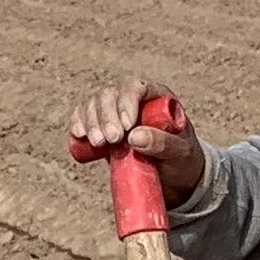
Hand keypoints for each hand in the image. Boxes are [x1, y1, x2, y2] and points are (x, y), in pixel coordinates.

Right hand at [65, 80, 205, 209]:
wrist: (173, 173)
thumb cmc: (181, 157)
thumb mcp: (180, 152)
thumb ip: (163, 143)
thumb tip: (135, 137)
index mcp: (155, 95)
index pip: (135, 87)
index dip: (127, 102)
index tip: (127, 126)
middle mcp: (132, 98)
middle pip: (109, 94)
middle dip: (106, 117)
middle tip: (112, 140)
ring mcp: (114, 110)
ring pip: (93, 103)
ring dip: (91, 122)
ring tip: (98, 144)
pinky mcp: (101, 125)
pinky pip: (82, 115)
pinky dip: (78, 123)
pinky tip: (79, 134)